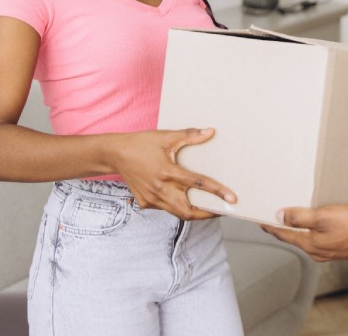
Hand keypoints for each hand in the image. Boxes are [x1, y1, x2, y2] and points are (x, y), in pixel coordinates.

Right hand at [110, 128, 235, 220]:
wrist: (114, 154)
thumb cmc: (140, 143)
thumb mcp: (165, 136)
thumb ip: (189, 135)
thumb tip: (210, 132)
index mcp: (167, 171)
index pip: (198, 184)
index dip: (217, 192)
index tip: (232, 199)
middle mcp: (159, 188)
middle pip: (188, 211)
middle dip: (207, 215)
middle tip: (222, 211)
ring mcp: (151, 198)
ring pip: (176, 213)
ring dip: (193, 212)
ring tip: (207, 208)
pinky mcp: (145, 202)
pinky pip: (164, 209)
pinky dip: (175, 206)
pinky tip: (182, 199)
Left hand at [260, 205, 347, 261]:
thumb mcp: (324, 216)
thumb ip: (300, 217)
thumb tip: (279, 216)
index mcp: (309, 244)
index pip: (282, 234)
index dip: (268, 225)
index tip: (257, 218)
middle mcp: (316, 251)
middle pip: (292, 237)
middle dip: (279, 226)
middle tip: (268, 215)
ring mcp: (328, 251)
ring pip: (305, 237)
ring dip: (295, 227)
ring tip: (287, 215)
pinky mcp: (338, 247)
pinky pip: (317, 237)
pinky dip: (310, 228)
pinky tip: (313, 221)